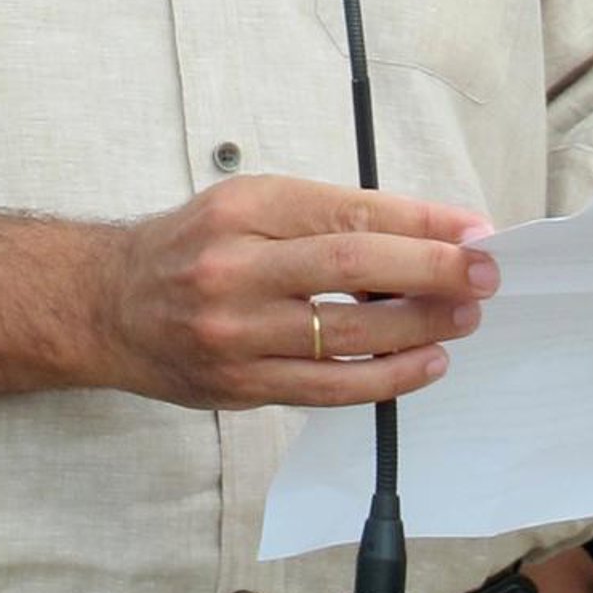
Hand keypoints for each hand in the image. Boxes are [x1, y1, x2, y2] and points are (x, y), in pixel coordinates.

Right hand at [95, 174, 497, 410]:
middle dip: (433, 269)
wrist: (108, 304)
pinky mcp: (240, 385)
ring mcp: (236, 332)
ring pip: (348, 333)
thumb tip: (424, 233)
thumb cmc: (193, 246)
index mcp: (245, 208)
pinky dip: (387, 377)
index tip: (475, 228)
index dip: (422, 221)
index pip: (350, 212)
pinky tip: (426, 363)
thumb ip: (327, 218)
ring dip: (421, 325)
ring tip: (465, 316)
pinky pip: (329, 387)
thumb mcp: (249, 205)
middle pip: (354, 266)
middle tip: (485, 272)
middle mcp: (236, 266)